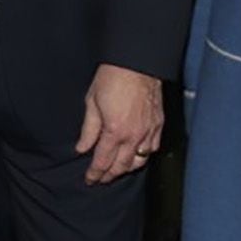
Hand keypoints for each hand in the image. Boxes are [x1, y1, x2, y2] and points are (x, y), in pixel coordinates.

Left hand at [75, 64, 162, 185]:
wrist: (137, 61)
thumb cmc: (113, 77)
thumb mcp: (92, 102)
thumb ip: (88, 130)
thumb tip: (82, 147)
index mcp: (114, 131)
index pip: (103, 161)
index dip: (95, 174)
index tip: (90, 179)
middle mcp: (133, 135)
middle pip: (121, 166)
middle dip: (109, 175)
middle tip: (101, 178)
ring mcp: (148, 130)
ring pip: (139, 160)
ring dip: (127, 167)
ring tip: (118, 168)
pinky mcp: (158, 123)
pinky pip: (153, 147)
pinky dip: (144, 154)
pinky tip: (137, 153)